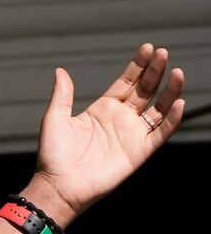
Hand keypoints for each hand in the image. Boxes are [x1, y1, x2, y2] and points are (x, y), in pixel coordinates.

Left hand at [27, 44, 185, 223]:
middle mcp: (120, 119)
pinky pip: (161, 133)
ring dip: (170, 91)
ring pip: (158, 108)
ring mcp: (132, 135)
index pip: (126, 82)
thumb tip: (61, 70)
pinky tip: (178, 102)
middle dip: (155, 71)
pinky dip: (172, 119)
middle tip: (163, 53)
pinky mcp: (139, 152)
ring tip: (177, 72)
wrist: (59, 185)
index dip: (138, 66)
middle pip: (145, 90)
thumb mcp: (54, 118)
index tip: (149, 48)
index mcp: (102, 109)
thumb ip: (63, 94)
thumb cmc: (53, 155)